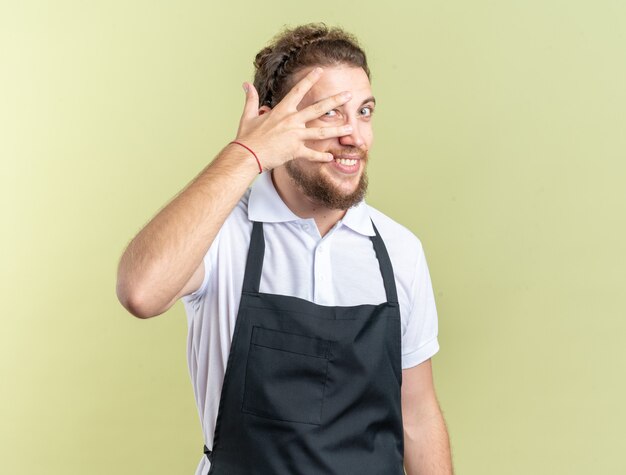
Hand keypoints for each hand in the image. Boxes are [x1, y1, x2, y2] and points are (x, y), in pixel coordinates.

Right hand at [233, 67, 353, 170]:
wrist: (247, 155)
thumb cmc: (247, 137)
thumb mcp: (249, 116)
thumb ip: (251, 99)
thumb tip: (246, 84)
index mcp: (282, 110)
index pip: (298, 91)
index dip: (310, 79)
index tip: (320, 71)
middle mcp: (291, 121)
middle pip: (318, 108)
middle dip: (335, 101)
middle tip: (349, 95)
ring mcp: (295, 136)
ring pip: (321, 132)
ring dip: (337, 129)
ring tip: (350, 127)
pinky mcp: (295, 151)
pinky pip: (312, 154)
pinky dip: (322, 156)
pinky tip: (331, 157)